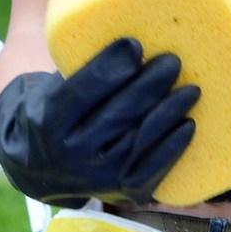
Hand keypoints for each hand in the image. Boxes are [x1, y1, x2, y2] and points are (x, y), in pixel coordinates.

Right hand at [0, 38, 199, 205]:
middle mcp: (70, 154)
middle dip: (149, 85)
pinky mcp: (118, 192)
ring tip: (190, 88)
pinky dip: (172, 146)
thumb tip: (136, 39)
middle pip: (116, 114)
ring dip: (168, 112)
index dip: (110, 66)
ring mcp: (95, 178)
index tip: (135, 44)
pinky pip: (151, 168)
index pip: (83, 89)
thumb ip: (87, 66)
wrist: (40, 165)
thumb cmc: (57, 107)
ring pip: (138, 141)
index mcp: (48, 120)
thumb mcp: (56, 84)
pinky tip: (188, 123)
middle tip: (172, 61)